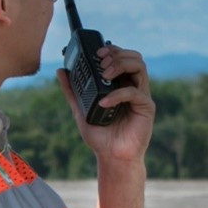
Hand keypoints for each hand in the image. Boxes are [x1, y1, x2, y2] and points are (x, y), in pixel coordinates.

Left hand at [57, 44, 154, 164]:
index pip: (122, 57)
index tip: (97, 52)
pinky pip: (134, 92)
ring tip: (104, 73)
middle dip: (117, 54)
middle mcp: (133, 87)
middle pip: (134, 57)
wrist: (111, 157)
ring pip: (140, 67)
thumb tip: (61, 71)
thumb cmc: (100, 136)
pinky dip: (117, 94)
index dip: (112, 49)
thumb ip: (72, 91)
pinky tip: (103, 102)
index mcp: (121, 84)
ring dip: (121, 65)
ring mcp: (141, 96)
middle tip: (101, 61)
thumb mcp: (80, 110)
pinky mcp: (146, 107)